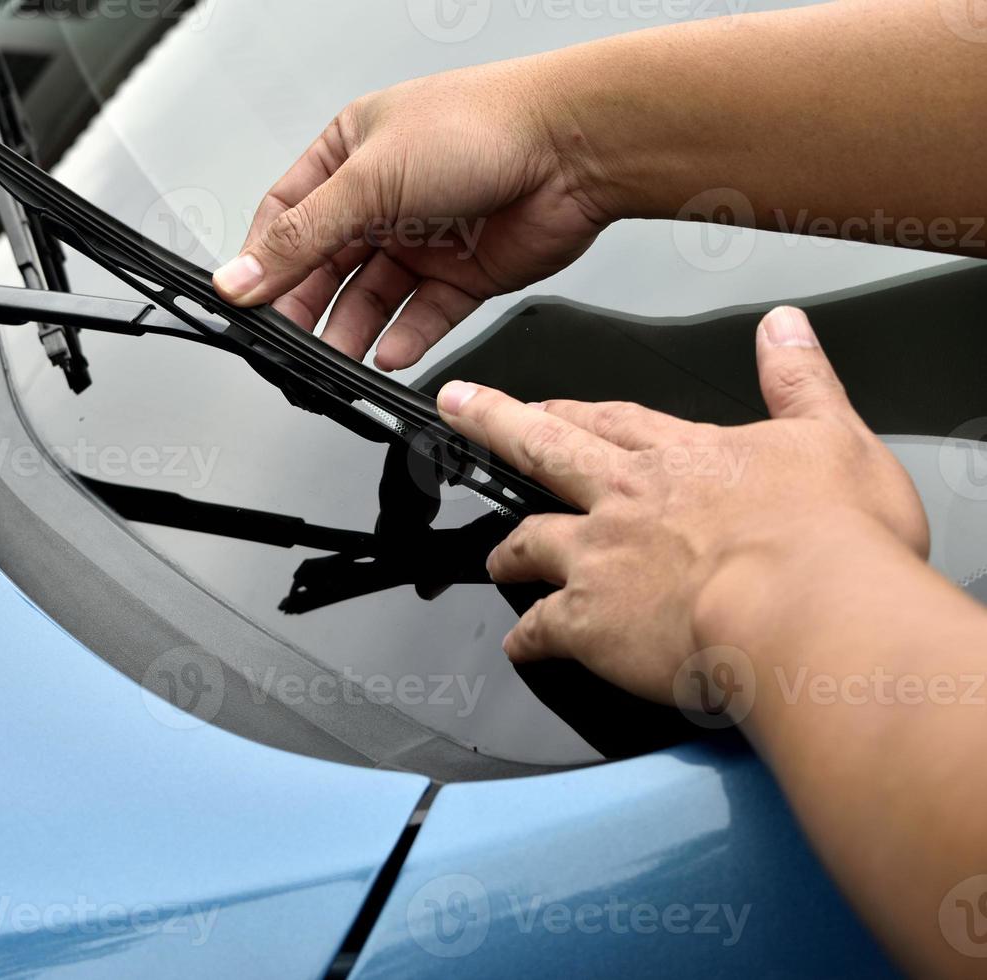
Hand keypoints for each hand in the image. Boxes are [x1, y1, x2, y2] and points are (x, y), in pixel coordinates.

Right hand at [212, 62, 608, 370]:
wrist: (575, 148)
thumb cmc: (482, 128)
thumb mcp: (368, 179)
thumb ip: (301, 237)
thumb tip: (240, 276)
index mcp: (349, 154)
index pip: (286, 217)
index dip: (262, 261)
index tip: (245, 302)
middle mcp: (383, 197)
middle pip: (324, 266)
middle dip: (304, 306)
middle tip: (288, 344)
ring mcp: (422, 237)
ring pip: (369, 299)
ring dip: (350, 332)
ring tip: (335, 361)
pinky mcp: (462, 273)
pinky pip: (420, 317)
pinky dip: (403, 339)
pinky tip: (387, 354)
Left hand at [437, 307, 929, 705]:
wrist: (806, 612)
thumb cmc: (833, 538)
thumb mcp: (833, 436)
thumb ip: (800, 379)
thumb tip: (784, 325)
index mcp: (681, 456)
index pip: (611, 420)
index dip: (572, 409)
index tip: (544, 401)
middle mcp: (626, 499)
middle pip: (542, 450)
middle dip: (494, 425)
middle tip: (459, 408)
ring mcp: (599, 559)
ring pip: (530, 542)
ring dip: (509, 551)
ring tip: (495, 559)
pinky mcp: (589, 622)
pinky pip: (541, 630)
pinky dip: (529, 640)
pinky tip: (521, 647)